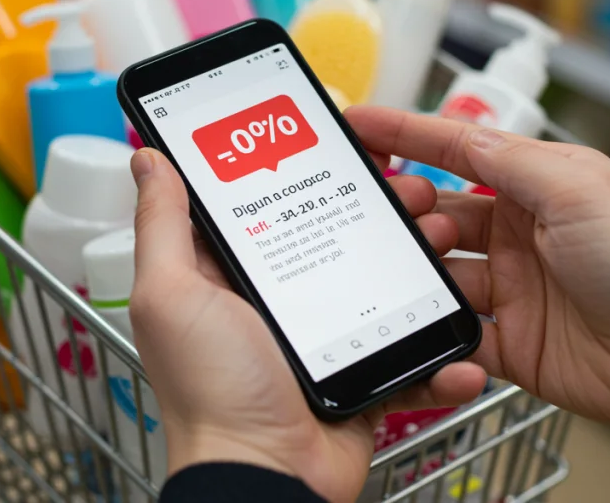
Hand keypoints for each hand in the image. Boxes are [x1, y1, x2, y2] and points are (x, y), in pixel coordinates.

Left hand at [127, 149, 487, 502]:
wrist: (268, 479)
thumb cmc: (211, 391)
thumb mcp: (174, 296)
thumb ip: (163, 226)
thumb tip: (150, 158)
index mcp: (230, 275)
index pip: (269, 203)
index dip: (303, 168)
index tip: (342, 139)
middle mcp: (277, 301)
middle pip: (336, 233)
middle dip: (380, 206)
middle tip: (411, 190)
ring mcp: (324, 336)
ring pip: (383, 282)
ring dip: (421, 260)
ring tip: (444, 240)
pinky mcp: (361, 371)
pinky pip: (410, 354)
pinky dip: (441, 354)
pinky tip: (459, 343)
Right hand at [345, 107, 609, 431]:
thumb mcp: (576, 189)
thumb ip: (508, 162)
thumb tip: (455, 137)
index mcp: (538, 185)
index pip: (458, 151)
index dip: (406, 135)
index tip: (357, 124)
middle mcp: (519, 232)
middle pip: (438, 212)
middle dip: (405, 208)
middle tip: (387, 212)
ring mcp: (511, 287)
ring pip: (437, 271)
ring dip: (415, 267)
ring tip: (402, 265)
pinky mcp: (509, 341)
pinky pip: (452, 333)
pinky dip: (431, 330)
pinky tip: (416, 321)